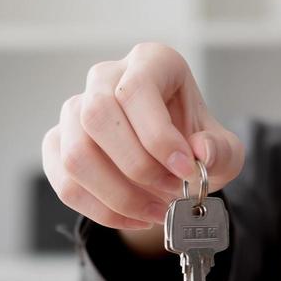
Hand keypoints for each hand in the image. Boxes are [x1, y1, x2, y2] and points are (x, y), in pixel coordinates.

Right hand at [41, 42, 244, 232]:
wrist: (168, 162)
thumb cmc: (192, 145)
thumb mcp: (222, 149)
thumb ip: (221, 151)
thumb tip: (201, 152)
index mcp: (150, 63)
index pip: (135, 90)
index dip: (157, 136)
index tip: (184, 169)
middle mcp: (105, 78)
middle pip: (97, 116)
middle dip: (137, 167)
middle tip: (171, 192)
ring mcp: (74, 110)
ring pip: (76, 155)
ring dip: (119, 195)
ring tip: (156, 211)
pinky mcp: (57, 144)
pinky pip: (66, 183)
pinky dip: (101, 211)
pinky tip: (134, 217)